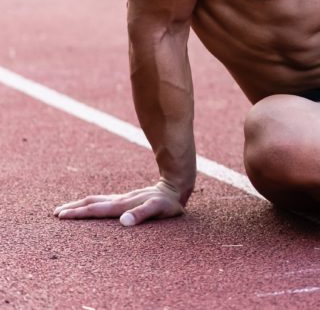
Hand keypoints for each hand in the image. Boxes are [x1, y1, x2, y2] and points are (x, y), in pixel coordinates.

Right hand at [54, 180, 188, 226]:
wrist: (177, 186)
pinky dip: (92, 204)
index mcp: (123, 205)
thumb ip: (142, 214)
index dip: (78, 213)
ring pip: (96, 200)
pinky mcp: (127, 199)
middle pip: (91, 203)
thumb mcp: (159, 209)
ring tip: (65, 209)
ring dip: (79, 205)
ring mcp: (123, 199)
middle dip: (73, 208)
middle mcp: (120, 200)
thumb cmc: (168, 202)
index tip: (61, 215)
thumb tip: (123, 222)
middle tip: (55, 213)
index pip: (96, 209)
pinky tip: (91, 206)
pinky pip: (104, 201)